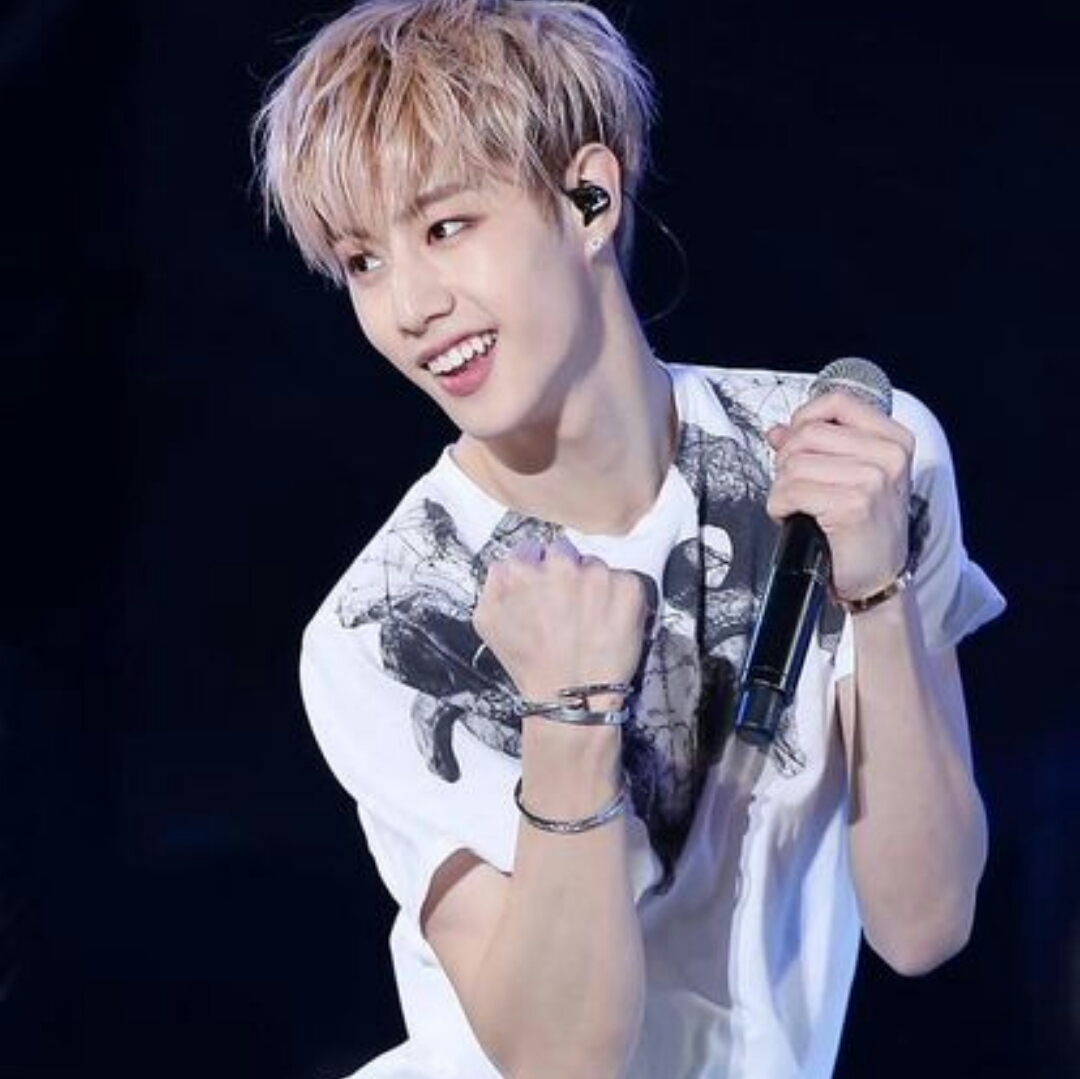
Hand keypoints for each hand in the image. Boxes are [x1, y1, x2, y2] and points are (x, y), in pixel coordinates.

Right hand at [473, 535, 646, 703]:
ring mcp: (597, 574)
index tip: (544, 590)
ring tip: (589, 620)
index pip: (532, 550)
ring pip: (595, 567)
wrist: (572, 698)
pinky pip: (625, 579)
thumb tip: (506, 565)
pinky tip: (609, 623)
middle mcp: (560, 565)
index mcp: (523, 569)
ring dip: (593, 586)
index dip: (538, 570)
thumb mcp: (488, 621)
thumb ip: (493, 582)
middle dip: (565, 574)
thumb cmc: (530, 664)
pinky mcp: (628, 587)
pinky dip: (620, 599)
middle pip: (564, 553)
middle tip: (567, 607)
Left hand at [766, 390, 913, 600]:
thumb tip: (779, 431)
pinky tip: (793, 518)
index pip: (837, 402)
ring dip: (782, 488)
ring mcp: (873, 479)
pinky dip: (779, 506)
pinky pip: (790, 491)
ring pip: (794, 463)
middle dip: (787, 460)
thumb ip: (818, 447)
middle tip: (795, 487)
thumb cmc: (864, 530)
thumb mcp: (853, 477)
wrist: (878, 579)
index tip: (796, 444)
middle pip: (808, 433)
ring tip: (798, 506)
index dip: (804, 419)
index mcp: (895, 440)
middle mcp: (889, 456)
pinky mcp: (852, 505)